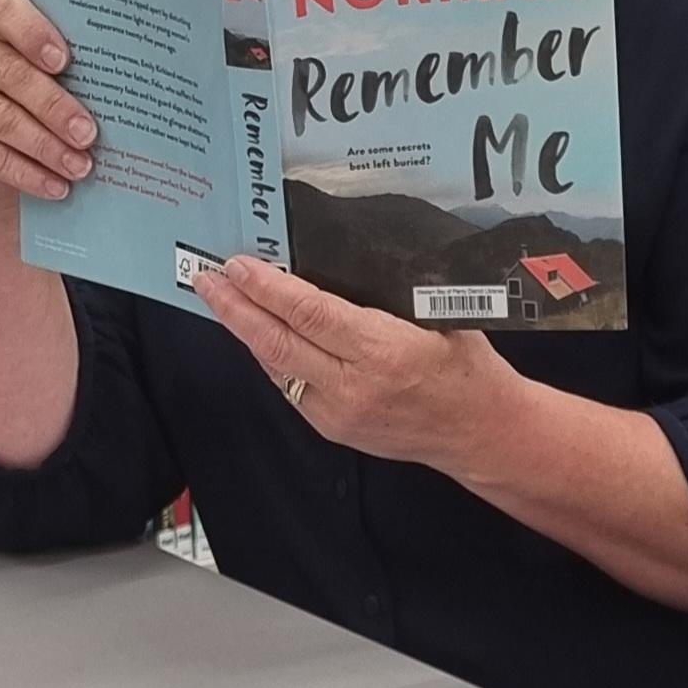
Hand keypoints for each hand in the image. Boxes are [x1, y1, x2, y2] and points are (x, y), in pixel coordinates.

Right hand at [0, 0, 97, 208]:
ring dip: (45, 146)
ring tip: (79, 165)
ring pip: (0, 117)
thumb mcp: (61, 76)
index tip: (64, 60)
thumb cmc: (43, 99)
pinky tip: (56, 184)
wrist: (5, 151)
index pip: (7, 11)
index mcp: (0, 23)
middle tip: (88, 132)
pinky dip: (27, 173)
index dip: (34, 33)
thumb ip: (79, 68)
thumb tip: (127, 84)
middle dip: (54, 106)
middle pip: (11, 73)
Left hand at [192, 256, 525, 473]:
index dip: (268, 289)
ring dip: (245, 332)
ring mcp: (339, 413)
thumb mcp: (441, 315)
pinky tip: (257, 333)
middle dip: (236, 308)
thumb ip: (391, 293)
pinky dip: (270, 356)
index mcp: (384, 351)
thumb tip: (340, 255)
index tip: (240, 265)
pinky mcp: (333, 429)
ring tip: (221, 299)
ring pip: (276, 367)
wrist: (481, 432)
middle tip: (206, 278)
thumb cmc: (467, 365)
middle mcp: (354, 386)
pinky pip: (291, 386)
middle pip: (277, 343)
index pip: (310, 314)